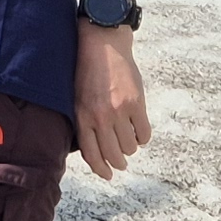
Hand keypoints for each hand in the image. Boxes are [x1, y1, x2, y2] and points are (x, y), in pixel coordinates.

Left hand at [75, 26, 151, 176]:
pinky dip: (143, 137)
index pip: (92, 155)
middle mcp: (100, 118)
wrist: (103, 44)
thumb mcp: (77, 98)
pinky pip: (144, 133)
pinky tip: (139, 131)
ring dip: (131, 148)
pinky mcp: (136, 103)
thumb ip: (84, 122)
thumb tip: (93, 149)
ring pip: (130, 147)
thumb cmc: (87, 71)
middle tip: (122, 163)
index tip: (108, 175)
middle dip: (118, 163)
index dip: (101, 169)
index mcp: (83, 117)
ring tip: (129, 141)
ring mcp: (119, 111)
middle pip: (113, 155)